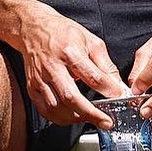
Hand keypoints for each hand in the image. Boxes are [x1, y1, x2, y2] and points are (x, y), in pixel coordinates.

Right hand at [16, 1, 125, 125]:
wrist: (33, 29)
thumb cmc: (63, 33)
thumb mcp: (91, 41)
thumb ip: (105, 64)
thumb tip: (117, 85)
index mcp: (70, 52)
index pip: (92, 76)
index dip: (108, 90)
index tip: (119, 97)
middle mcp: (53, 67)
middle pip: (71, 97)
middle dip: (91, 113)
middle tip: (106, 121)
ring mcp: (39, 79)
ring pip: (56, 107)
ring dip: (75, 118)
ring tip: (89, 119)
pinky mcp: (32, 87)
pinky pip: (45, 110)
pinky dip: (59, 118)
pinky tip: (71, 117)